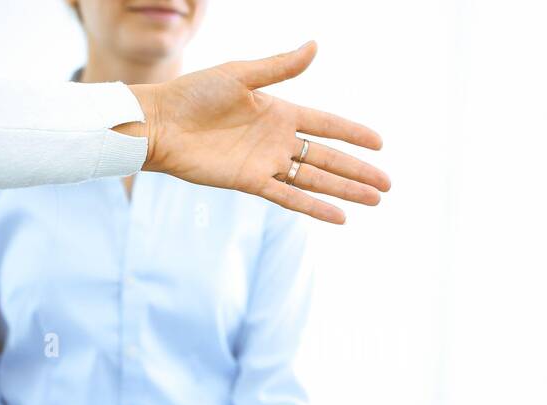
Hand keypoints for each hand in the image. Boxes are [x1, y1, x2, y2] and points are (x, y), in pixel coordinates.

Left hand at [123, 41, 390, 224]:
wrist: (159, 123)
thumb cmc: (193, 93)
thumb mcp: (240, 74)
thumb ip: (279, 67)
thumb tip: (315, 46)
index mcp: (278, 111)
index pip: (326, 125)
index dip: (352, 134)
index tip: (379, 143)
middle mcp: (276, 140)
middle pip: (327, 157)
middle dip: (358, 171)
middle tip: (387, 185)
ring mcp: (265, 162)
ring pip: (314, 179)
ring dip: (345, 190)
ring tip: (374, 201)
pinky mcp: (250, 181)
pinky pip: (289, 197)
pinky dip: (314, 207)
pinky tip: (339, 216)